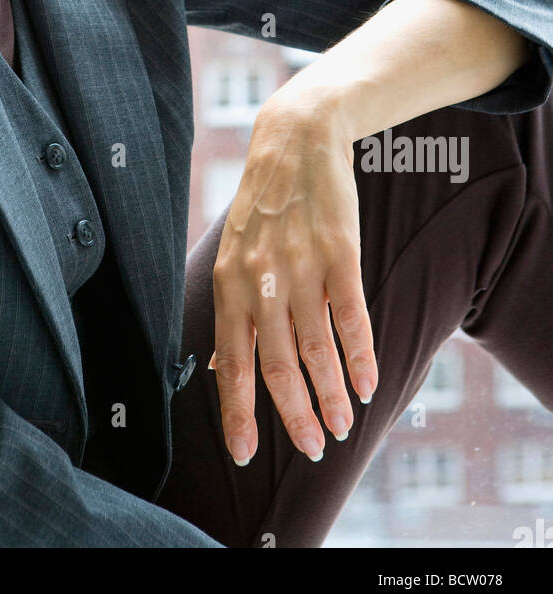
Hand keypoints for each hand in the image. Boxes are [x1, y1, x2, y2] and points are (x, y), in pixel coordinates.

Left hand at [208, 88, 377, 465]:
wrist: (296, 140)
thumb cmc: (265, 206)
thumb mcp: (234, 254)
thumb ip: (234, 309)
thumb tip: (225, 370)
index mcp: (228, 283)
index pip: (230, 362)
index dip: (237, 411)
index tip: (245, 453)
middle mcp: (260, 279)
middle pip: (277, 365)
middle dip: (294, 415)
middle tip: (311, 447)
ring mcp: (301, 266)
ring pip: (316, 349)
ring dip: (331, 394)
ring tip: (343, 425)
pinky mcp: (340, 252)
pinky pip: (352, 317)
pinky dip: (361, 356)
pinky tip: (369, 383)